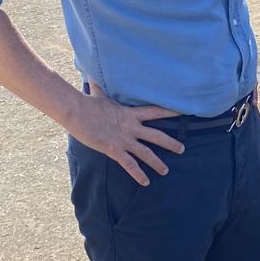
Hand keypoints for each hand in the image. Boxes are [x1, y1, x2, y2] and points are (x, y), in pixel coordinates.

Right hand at [67, 83, 184, 184]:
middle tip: (182, 149)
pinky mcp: (114, 150)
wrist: (76, 111)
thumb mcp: (98, 94)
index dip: (170, 112)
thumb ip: (99, 89)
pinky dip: (138, 174)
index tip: (183, 113)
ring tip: (165, 171)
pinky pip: (130, 165)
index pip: (155, 111)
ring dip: (157, 163)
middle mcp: (131, 127)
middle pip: (157, 136)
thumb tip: (92, 78)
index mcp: (130, 113)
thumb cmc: (86, 103)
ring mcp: (124, 139)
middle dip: (170, 143)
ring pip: (146, 153)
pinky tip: (145, 182)